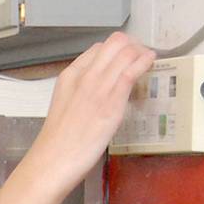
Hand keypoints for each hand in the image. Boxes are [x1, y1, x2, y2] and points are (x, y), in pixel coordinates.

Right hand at [27, 32, 154, 193]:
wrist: (52, 160)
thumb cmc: (56, 144)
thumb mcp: (64, 109)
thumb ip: (79, 96)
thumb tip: (95, 98)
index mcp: (69, 76)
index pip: (97, 49)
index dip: (115, 51)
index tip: (124, 60)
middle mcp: (85, 75)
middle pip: (115, 43)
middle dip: (132, 45)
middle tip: (139, 58)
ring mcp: (99, 86)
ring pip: (127, 50)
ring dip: (141, 52)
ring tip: (147, 60)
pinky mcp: (113, 99)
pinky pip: (133, 69)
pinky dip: (145, 61)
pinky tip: (150, 62)